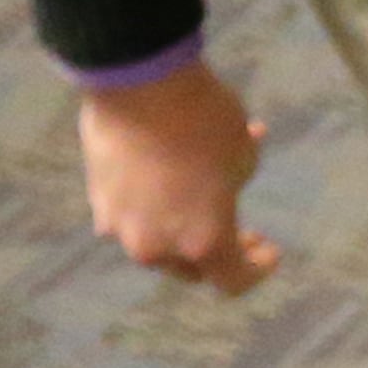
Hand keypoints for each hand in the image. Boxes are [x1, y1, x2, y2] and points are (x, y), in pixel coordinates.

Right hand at [78, 59, 278, 293]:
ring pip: (159, 241)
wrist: (140, 87)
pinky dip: (153, 204)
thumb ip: (238, 179)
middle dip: (218, 251)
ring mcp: (120, 229)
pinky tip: (168, 172)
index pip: (232, 280)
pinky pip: (133, 216)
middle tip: (241, 229)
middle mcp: (157, 248)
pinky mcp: (98, 203)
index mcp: (202, 241)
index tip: (269, 251)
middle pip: (192, 266)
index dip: (255, 270)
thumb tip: (231, 179)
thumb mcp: (241, 152)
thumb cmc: (204, 120)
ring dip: (183, 224)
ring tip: (205, 187)